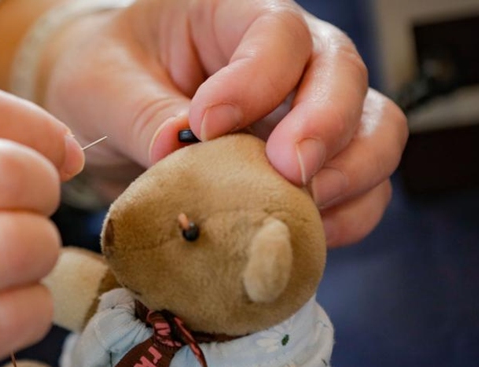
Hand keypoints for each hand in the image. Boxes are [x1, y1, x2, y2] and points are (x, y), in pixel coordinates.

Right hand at [0, 83, 82, 366]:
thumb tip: (54, 147)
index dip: (40, 131)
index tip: (60, 157)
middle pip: (8, 175)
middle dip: (44, 195)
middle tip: (30, 214)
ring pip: (17, 246)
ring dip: (39, 257)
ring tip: (15, 264)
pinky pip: (6, 319)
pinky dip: (29, 311)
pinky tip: (7, 308)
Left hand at [42, 0, 407, 246]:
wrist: (109, 111)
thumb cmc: (105, 78)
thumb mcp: (103, 85)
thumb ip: (141, 113)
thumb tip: (179, 149)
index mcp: (232, 15)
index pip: (277, 31)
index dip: (258, 78)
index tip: (207, 125)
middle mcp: (288, 58)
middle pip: (345, 74)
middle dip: (325, 126)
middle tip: (288, 171)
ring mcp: (308, 111)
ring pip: (375, 129)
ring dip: (351, 174)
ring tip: (300, 209)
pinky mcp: (312, 164)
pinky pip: (361, 188)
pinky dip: (347, 216)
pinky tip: (302, 233)